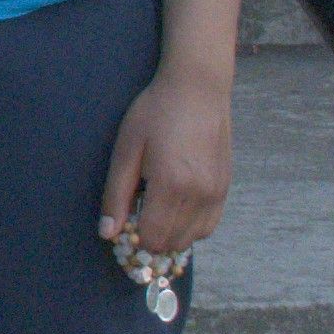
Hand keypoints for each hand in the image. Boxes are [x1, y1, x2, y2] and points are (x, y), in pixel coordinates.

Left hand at [102, 63, 231, 263]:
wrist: (198, 90)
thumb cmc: (155, 114)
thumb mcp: (126, 150)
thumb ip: (116, 195)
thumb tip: (108, 233)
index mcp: (172, 186)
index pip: (152, 238)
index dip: (132, 238)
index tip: (122, 221)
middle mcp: (200, 195)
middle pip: (172, 243)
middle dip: (150, 238)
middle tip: (135, 214)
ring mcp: (217, 193)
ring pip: (192, 238)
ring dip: (170, 234)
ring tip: (153, 207)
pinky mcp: (225, 188)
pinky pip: (208, 226)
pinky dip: (190, 226)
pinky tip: (174, 205)